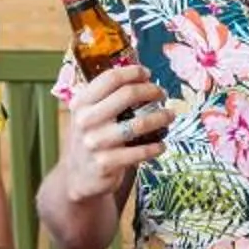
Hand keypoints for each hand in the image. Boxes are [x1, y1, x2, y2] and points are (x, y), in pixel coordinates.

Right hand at [58, 64, 170, 201]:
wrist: (78, 176)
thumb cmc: (91, 138)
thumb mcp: (88, 115)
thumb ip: (106, 97)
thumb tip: (142, 77)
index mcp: (81, 102)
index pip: (110, 78)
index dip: (133, 72)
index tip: (147, 74)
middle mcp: (85, 120)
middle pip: (127, 95)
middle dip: (152, 91)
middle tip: (162, 94)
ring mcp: (95, 143)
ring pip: (138, 124)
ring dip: (160, 118)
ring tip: (170, 116)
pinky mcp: (106, 163)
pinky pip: (139, 152)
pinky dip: (155, 147)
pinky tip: (161, 144)